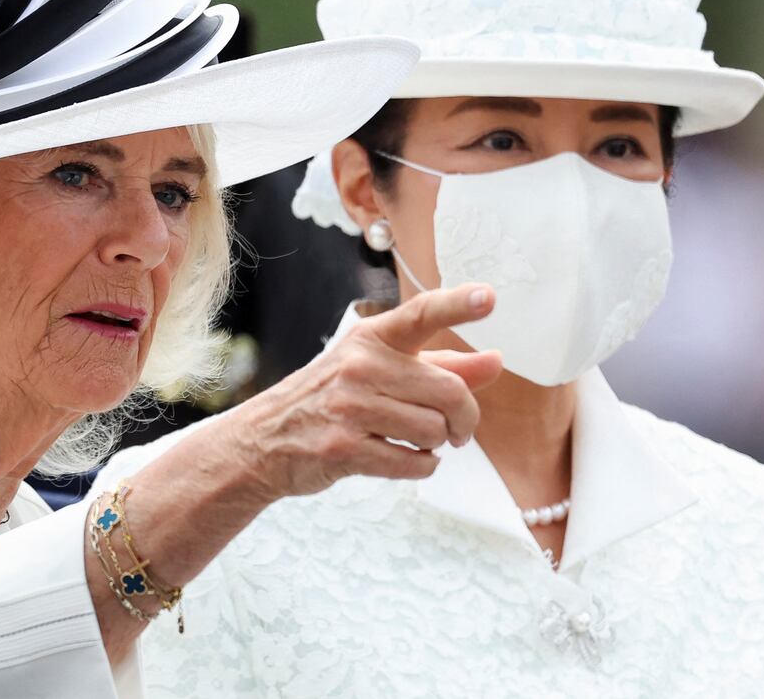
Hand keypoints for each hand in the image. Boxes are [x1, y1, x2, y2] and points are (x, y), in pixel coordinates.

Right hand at [221, 284, 501, 500]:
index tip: (489, 297)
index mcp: (372, 338)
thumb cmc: (335, 400)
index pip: (421, 314)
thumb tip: (496, 362)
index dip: (458, 305)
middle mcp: (361, 365)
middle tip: (457, 430)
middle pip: (449, 392)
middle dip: (464, 419)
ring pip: (434, 431)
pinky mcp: (344, 447)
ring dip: (435, 444)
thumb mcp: (381, 370)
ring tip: (410, 439)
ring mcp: (350, 406)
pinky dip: (420, 466)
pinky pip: (415, 463)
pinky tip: (400, 457)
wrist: (267, 440)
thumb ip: (442, 365)